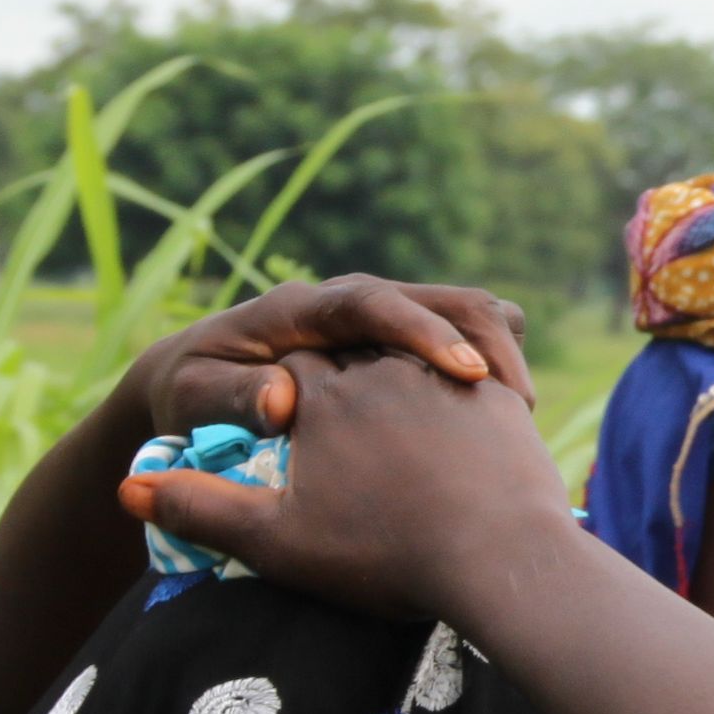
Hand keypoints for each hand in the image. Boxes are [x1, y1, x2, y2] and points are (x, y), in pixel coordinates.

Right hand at [117, 347, 575, 627]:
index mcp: (319, 392)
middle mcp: (381, 366)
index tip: (289, 423)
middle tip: (357, 426)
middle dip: (348, 373)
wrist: (502, 564)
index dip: (284, 391)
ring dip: (413, 365)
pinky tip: (474, 418)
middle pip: (352, 353)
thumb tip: (123, 488)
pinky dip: (473, 384)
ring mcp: (446, 375)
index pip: (288, 370)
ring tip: (415, 410)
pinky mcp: (505, 396)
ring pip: (417, 351)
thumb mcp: (276, 543)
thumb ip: (200, 508)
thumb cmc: (384, 555)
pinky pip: (481, 372)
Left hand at [135, 275, 534, 442]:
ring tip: (522, 413)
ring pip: (467, 312)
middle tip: (519, 404)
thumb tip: (283, 402)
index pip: (373, 304)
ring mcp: (384, 318)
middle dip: (486, 343)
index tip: (467, 373)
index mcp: (301, 309)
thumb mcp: (195, 401)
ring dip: (501, 355)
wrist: (197, 383)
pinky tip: (510, 415)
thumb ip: (232, 397)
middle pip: (440, 298)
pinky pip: (468, 337)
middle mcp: (350, 302)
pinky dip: (496, 365)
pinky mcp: (406, 340)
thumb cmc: (191, 397)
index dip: (425, 333)